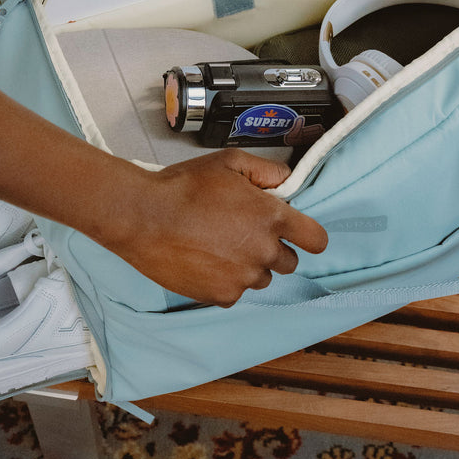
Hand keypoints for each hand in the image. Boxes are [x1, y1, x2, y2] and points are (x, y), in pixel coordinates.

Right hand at [114, 149, 327, 306]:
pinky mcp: (221, 295)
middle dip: (272, 249)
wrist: (142, 217)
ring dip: (248, 266)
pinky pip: (234, 293)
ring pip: (260, 279)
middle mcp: (263, 252)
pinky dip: (224, 281)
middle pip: (288, 262)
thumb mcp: (228, 163)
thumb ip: (266, 171)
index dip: (308, 236)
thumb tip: (287, 181)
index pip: (316, 240)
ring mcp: (243, 278)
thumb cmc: (183, 187)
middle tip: (243, 234)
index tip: (298, 235)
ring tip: (218, 246)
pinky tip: (204, 261)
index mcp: (272, 218)